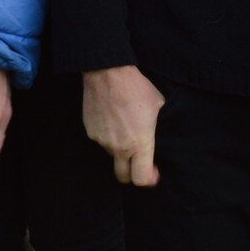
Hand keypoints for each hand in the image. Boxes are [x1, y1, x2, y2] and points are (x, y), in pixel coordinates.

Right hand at [82, 65, 163, 185]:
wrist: (107, 71)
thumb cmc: (136, 87)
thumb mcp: (158, 107)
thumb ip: (157, 129)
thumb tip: (159, 138)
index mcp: (139, 143)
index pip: (141, 179)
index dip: (149, 179)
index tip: (153, 171)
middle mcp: (119, 147)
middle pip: (123, 177)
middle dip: (132, 173)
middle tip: (138, 161)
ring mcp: (102, 140)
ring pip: (112, 155)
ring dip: (119, 149)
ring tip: (123, 128)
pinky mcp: (90, 130)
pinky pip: (101, 140)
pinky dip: (107, 136)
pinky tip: (112, 119)